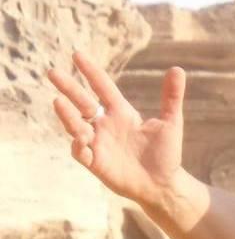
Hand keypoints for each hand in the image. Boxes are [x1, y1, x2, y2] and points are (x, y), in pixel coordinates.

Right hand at [47, 53, 186, 209]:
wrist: (163, 184)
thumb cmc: (166, 154)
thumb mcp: (171, 123)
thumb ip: (171, 97)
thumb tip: (178, 69)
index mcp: (121, 112)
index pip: (102, 87)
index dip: (91, 72)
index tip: (77, 54)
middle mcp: (105, 124)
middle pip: (82, 102)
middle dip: (68, 88)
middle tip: (52, 72)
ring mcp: (98, 143)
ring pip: (76, 125)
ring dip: (67, 115)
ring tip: (58, 102)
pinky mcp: (96, 162)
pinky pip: (81, 152)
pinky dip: (78, 146)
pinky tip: (80, 139)